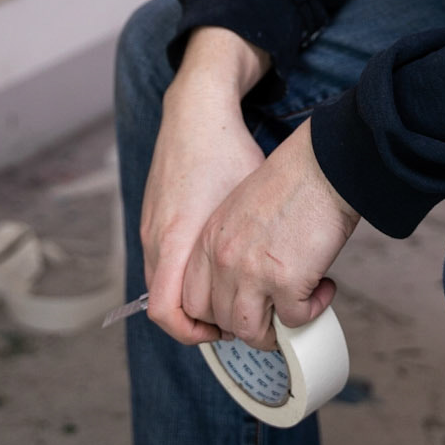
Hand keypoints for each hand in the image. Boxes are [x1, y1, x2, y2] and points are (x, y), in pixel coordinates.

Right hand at [140, 28, 268, 345]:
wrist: (195, 110)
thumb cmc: (227, 150)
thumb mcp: (251, 201)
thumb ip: (262, 245)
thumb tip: (294, 281)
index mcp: (179, 239)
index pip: (168, 313)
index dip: (194, 334)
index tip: (227, 332)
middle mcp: (157, 238)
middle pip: (167, 306)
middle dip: (200, 322)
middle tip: (238, 322)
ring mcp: (150, 228)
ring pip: (165, 285)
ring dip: (195, 299)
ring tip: (235, 295)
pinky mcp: (153, 218)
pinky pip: (163, 263)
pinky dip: (187, 275)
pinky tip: (219, 265)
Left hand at [181, 122, 360, 348]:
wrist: (322, 166)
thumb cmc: (291, 179)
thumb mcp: (239, 210)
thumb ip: (231, 245)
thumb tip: (243, 280)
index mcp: (208, 241)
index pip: (192, 301)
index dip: (216, 315)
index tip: (239, 312)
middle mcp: (223, 261)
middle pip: (221, 321)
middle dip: (251, 324)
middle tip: (275, 312)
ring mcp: (252, 275)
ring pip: (252, 331)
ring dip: (277, 329)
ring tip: (298, 308)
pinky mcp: (286, 284)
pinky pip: (294, 320)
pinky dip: (312, 310)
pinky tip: (324, 288)